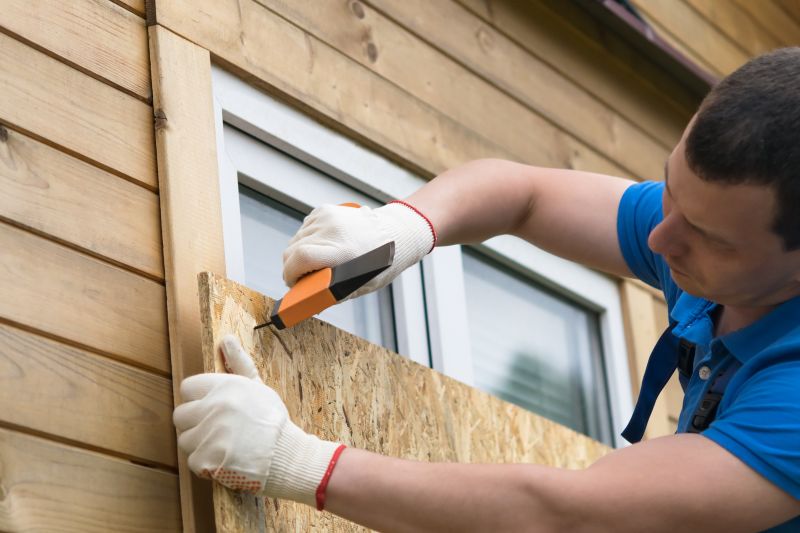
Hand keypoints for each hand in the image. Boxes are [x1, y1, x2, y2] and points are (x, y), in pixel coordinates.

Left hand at [173, 335, 343, 507]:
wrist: (286, 454)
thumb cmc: (272, 420)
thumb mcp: (257, 387)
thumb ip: (238, 363)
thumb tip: (227, 339)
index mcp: (224, 386)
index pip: (187, 387)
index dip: (197, 399)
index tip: (210, 408)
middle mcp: (214, 407)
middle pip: (181, 415)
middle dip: (195, 423)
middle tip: (217, 429)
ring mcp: (208, 434)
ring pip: (185, 439)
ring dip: (200, 444)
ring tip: (223, 445)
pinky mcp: (206, 459)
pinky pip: (193, 460)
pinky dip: (206, 464)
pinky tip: (225, 459)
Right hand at [282, 202, 434, 298]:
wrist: (395, 232)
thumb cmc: (379, 263)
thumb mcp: (360, 284)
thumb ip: (333, 293)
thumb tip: (308, 302)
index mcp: (344, 251)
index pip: (302, 257)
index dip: (290, 274)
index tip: (292, 283)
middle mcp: (333, 231)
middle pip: (292, 250)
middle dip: (291, 268)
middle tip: (301, 278)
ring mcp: (328, 218)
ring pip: (295, 240)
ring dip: (298, 254)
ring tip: (315, 262)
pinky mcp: (325, 210)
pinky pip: (304, 229)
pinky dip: (306, 240)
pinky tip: (321, 246)